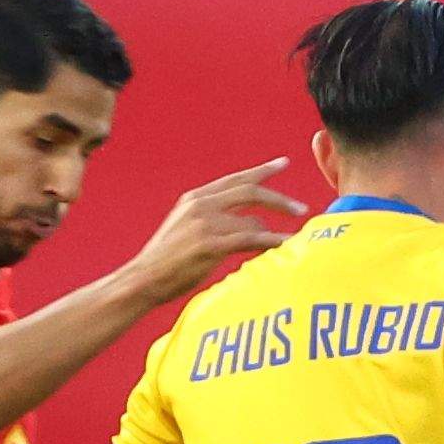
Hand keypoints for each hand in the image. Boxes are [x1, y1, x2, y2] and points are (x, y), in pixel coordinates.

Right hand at [108, 159, 303, 306]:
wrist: (142, 279)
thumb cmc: (165, 262)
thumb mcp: (185, 227)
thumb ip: (210, 217)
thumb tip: (247, 221)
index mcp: (195, 198)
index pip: (234, 179)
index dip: (261, 171)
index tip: (282, 164)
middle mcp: (201, 205)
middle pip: (249, 191)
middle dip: (279, 199)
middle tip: (301, 208)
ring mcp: (205, 224)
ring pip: (253, 219)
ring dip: (277, 228)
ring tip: (294, 239)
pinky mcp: (211, 245)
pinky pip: (251, 239)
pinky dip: (273, 241)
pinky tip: (287, 245)